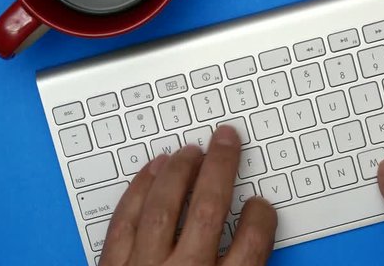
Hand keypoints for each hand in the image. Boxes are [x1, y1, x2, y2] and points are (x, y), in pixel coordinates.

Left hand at [99, 126, 276, 265]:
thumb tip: (250, 236)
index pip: (251, 243)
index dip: (260, 217)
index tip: (260, 205)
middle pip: (209, 210)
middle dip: (220, 168)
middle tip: (226, 140)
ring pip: (164, 208)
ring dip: (179, 172)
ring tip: (190, 151)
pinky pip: (123, 223)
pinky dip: (137, 192)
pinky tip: (151, 171)